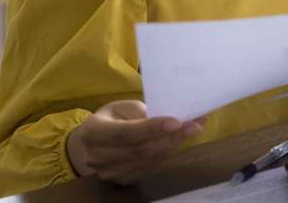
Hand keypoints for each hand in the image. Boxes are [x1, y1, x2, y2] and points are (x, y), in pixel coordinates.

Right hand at [66, 99, 206, 183]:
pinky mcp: (121, 179)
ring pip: (148, 160)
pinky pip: (149, 167)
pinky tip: (181, 140)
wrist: (92, 142)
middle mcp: (96, 156)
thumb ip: (141, 113)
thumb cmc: (111, 117)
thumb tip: (171, 116)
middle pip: (140, 150)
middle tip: (195, 124)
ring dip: (174, 145)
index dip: (151, 128)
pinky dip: (167, 152)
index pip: (125, 133)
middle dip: (171, 137)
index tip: (177, 121)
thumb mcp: (122, 107)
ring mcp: (108, 172)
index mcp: (93, 131)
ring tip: (194, 128)